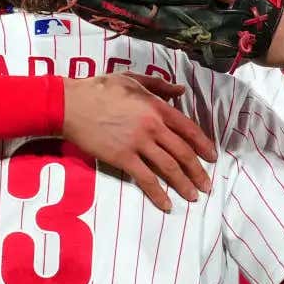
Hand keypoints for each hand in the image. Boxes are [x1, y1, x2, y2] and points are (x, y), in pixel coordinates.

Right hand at [61, 74, 213, 211]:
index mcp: (157, 107)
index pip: (188, 129)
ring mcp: (138, 143)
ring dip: (184, 184)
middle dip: (198, 172)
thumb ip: (159, 85)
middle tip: (207, 186)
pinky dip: (158, 193)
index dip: (203, 145)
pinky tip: (166, 204)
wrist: (71, 104)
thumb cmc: (99, 89)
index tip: (212, 158)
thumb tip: (181, 91)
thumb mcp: (132, 78)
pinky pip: (145, 179)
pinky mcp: (122, 158)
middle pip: (183, 152)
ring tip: (193, 197)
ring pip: (169, 167)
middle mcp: (152, 126)